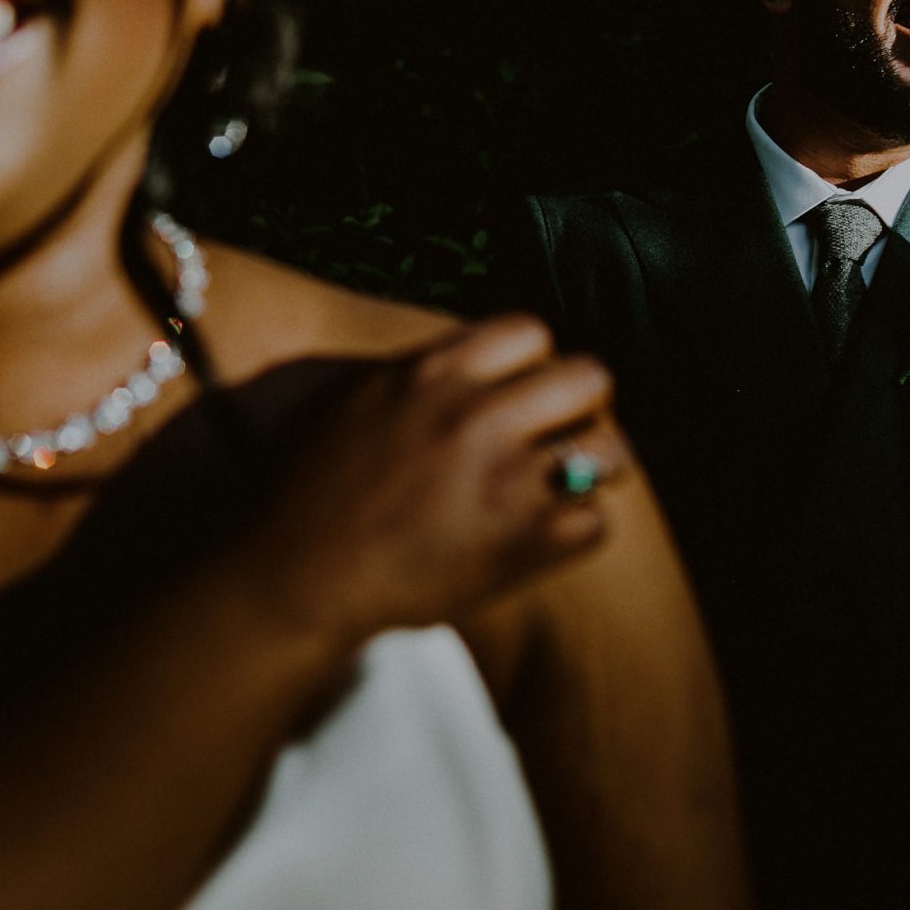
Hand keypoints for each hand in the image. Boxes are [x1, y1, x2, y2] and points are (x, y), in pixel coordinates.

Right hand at [238, 314, 623, 644]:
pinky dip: (576, 532)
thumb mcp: (359, 402)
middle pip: (589, 377)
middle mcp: (476, 415)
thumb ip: (424, 375)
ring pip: (611, 451)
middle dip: (581, 406)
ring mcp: (504, 481)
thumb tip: (480, 363)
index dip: (534, 365)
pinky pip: (597, 522)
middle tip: (558, 436)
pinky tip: (545, 536)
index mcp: (432, 373)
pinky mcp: (521, 544)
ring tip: (564, 487)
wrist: (297, 578)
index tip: (520, 394)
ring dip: (593, 469)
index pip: (532, 331)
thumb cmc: (315, 493)